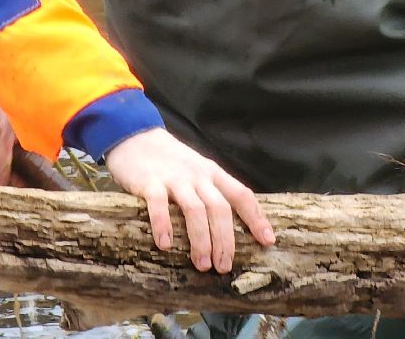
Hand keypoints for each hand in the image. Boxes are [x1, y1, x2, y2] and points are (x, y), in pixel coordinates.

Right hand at [106, 127, 274, 272]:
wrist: (135, 138)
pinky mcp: (149, 182)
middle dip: (225, 240)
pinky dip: (163, 225)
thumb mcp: (198, 170)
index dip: (256, 218)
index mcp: (213, 173)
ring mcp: (174, 178)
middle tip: (224, 267)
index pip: (241, 194)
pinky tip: (166, 245)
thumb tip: (231, 225)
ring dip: (201, 240)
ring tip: (203, 265)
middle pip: (219, 208)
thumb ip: (212, 190)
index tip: (268, 240)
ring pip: (195, 210)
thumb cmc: (170, 161)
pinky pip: (159, 204)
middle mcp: (198, 175)